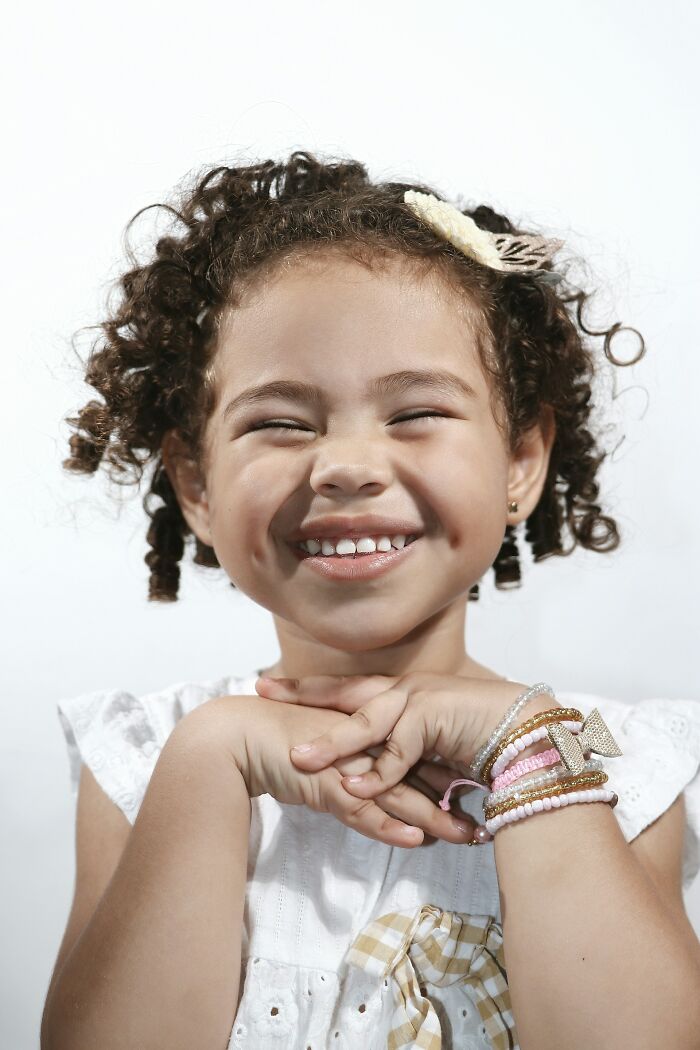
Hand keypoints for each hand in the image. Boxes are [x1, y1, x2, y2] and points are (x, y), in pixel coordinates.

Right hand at [196, 693, 476, 847]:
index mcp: (366, 732)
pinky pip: (364, 808)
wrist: (238, 736)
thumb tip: (374, 787)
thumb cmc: (279, 740)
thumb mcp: (327, 756)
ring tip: (468, 837)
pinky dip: (390, 824)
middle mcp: (363, 743)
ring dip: (435, 817)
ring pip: (400, 792)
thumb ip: (354, 769)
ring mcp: (347, 762)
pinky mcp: (327, 782)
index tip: (480, 790)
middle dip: (454, 798)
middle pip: (419, 772)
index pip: (416, 753)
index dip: (448, 772)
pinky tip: (414, 839)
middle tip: (488, 820)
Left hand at [254, 671, 530, 801]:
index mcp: (400, 694)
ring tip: (298, 759)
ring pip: (366, 721)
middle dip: (302, 693)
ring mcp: (419, 700)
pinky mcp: (436, 718)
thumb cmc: (481, 741)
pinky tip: (354, 786)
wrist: (529, 732)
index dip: (308, 688)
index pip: (346, 690)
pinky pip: (399, 750)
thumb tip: (364, 776)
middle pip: (344, 691)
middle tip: (262, 689)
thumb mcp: (427, 751)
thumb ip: (397, 756)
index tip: (270, 684)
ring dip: (332, 742)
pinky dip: (377, 772)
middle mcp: (405, 691)